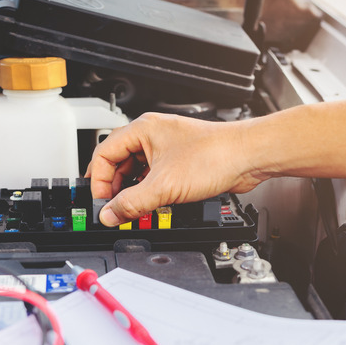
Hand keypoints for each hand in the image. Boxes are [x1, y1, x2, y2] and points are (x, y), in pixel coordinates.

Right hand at [86, 112, 265, 225]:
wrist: (248, 157)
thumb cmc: (215, 155)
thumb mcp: (163, 186)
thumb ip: (131, 203)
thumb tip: (109, 215)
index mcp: (142, 130)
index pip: (103, 154)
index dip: (98, 180)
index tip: (101, 202)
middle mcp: (152, 136)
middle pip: (118, 163)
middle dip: (114, 187)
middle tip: (113, 208)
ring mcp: (166, 149)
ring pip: (136, 171)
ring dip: (131, 191)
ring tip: (131, 209)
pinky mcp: (179, 162)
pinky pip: (153, 177)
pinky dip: (148, 191)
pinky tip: (151, 204)